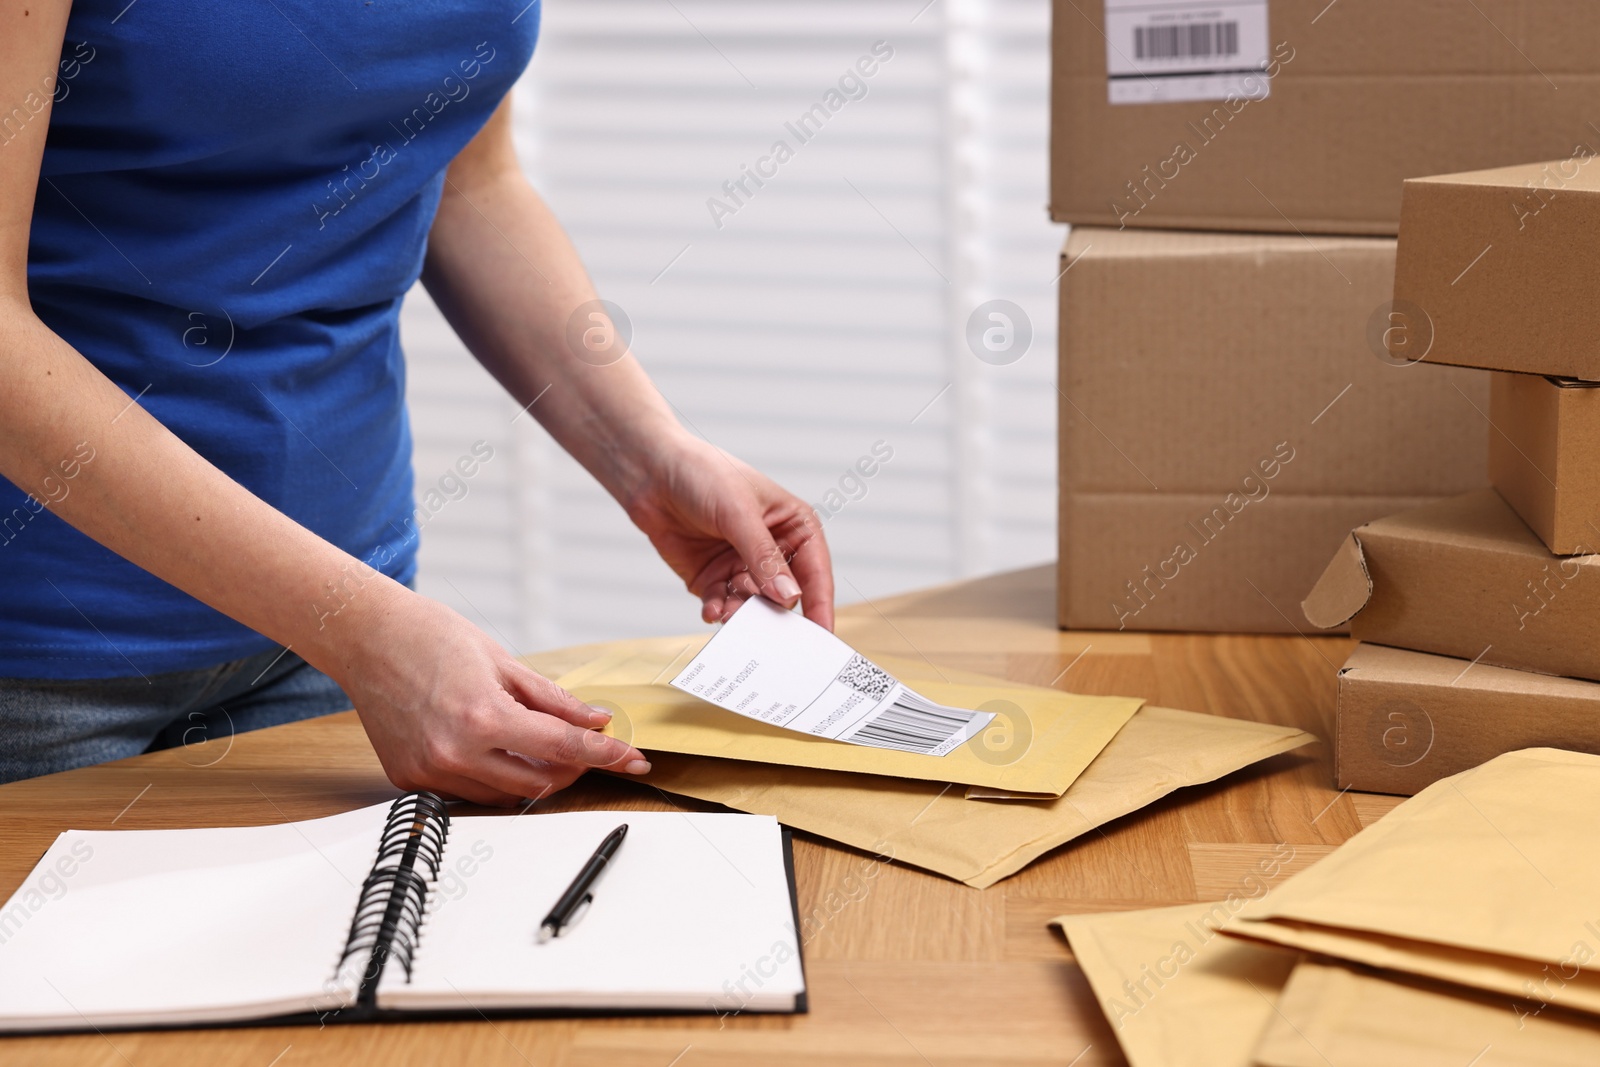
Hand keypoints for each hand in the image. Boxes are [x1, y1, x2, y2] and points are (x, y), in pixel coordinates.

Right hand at [326, 584, 651, 805]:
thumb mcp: (503, 662)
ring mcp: (429, 771)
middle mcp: (455, 752)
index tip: (633, 761)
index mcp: (483, 717)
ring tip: (536, 743)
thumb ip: (554, 700)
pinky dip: (494, 778)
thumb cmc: (430, 637)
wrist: (367, 637)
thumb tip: (597, 722)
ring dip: (534, 777)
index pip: (563, 748)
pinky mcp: (410, 779)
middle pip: (540, 783)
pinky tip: (496, 750)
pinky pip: (470, 794)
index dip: (606, 756)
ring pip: (506, 796)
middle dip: (573, 769)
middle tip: (588, 747)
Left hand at [623, 433, 834, 628]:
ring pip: (753, 605)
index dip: (821, 604)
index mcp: (794, 526)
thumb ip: (764, 558)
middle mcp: (773, 550)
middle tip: (761, 624)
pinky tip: (712, 609)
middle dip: (772, 610)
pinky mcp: (714, 578)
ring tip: (727, 611)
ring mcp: (743, 566)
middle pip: (785, 596)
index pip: (816, 572)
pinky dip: (719, 610)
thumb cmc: (703, 474)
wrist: (652, 473)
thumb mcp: (739, 513)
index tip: (821, 634)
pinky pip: (723, 604)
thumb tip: (789, 597)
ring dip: (741, 612)